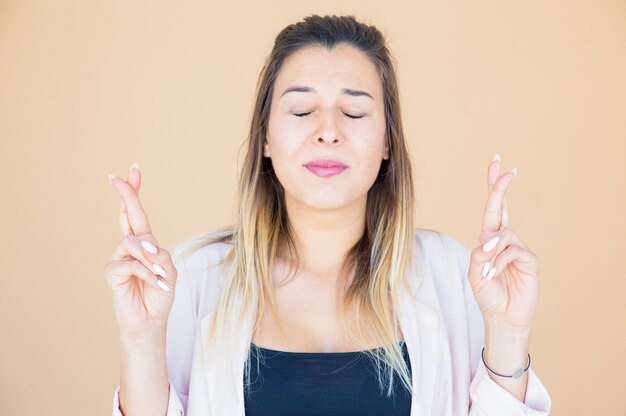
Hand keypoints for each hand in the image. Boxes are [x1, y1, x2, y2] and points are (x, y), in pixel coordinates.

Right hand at [103, 163, 177, 338]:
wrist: (150, 322)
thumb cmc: (159, 296)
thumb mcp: (170, 272)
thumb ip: (161, 256)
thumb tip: (146, 247)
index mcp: (145, 244)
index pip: (137, 215)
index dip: (134, 193)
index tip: (134, 170)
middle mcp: (129, 247)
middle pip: (127, 216)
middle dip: (126, 195)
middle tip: (117, 177)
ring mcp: (118, 258)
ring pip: (133, 243)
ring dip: (151, 258)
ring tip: (162, 275)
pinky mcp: (112, 272)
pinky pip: (131, 264)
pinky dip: (149, 274)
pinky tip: (157, 284)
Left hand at [467, 155, 539, 329]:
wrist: (503, 317)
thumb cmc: (487, 293)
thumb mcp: (473, 273)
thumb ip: (478, 254)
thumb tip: (490, 239)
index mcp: (489, 239)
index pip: (492, 209)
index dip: (494, 187)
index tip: (496, 164)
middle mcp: (504, 239)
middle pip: (502, 208)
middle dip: (500, 187)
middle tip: (507, 169)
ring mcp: (518, 248)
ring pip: (502, 235)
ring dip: (490, 253)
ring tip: (486, 273)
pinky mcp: (529, 260)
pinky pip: (511, 252)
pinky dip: (498, 263)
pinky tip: (493, 275)